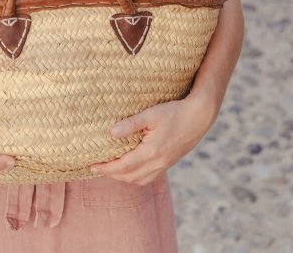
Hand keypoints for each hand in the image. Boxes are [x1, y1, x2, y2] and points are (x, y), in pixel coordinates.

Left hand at [89, 89, 217, 185]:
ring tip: (112, 169)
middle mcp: (158, 163)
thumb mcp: (150, 114)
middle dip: (112, 175)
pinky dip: (137, 177)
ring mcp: (165, 164)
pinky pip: (150, 177)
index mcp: (151, 152)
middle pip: (129, 176)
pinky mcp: (169, 162)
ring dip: (124, 177)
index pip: (123, 166)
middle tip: (97, 168)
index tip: (92, 166)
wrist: (199, 117)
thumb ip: (130, 124)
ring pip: (140, 180)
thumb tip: (110, 133)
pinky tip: (132, 169)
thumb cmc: (174, 112)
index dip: (106, 168)